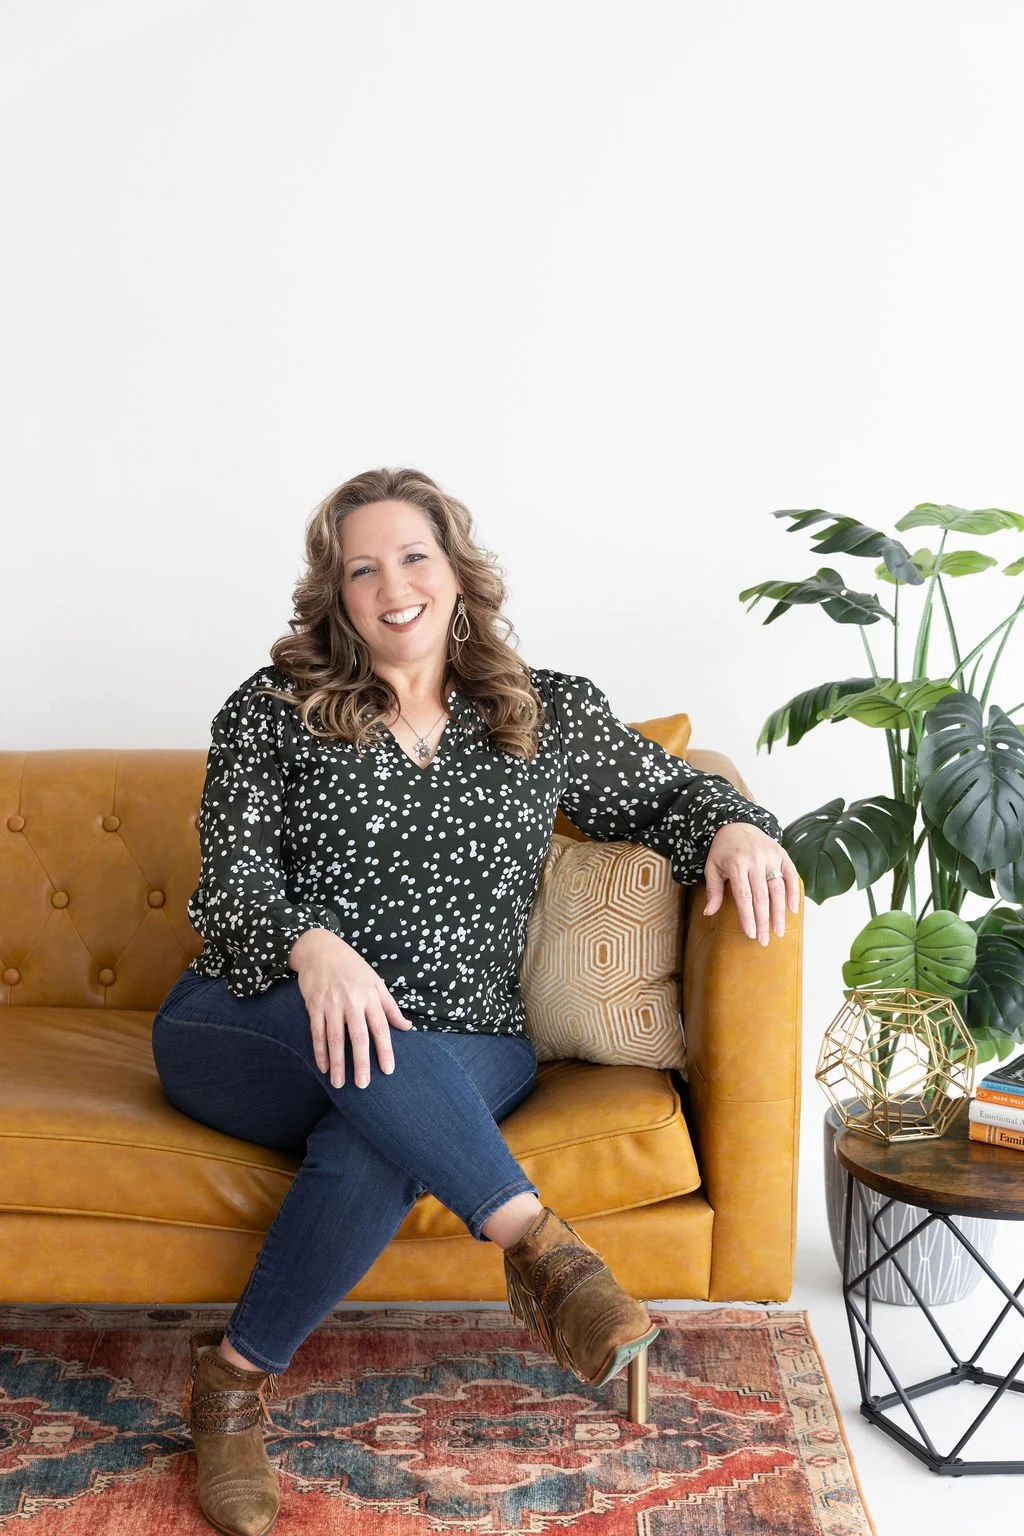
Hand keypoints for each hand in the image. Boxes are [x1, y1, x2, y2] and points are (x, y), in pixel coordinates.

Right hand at [288, 929, 413, 1087]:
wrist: (321, 949)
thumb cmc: (352, 967)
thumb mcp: (376, 982)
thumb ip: (390, 1006)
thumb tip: (407, 1027)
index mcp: (370, 996)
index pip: (381, 1027)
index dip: (385, 1049)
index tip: (388, 1070)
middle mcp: (352, 1001)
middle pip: (358, 1036)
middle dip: (361, 1062)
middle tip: (363, 1085)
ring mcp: (331, 1003)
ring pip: (335, 1038)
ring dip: (338, 1062)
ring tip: (339, 1084)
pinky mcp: (314, 1005)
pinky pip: (316, 1032)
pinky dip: (319, 1051)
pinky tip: (323, 1067)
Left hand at [702, 823, 799, 943]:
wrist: (737, 823)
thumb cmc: (722, 850)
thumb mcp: (712, 867)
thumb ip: (713, 890)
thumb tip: (709, 913)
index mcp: (737, 864)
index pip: (744, 896)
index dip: (748, 917)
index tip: (751, 934)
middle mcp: (755, 860)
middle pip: (762, 896)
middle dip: (764, 921)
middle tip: (765, 940)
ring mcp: (771, 857)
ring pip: (777, 889)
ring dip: (779, 912)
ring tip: (779, 930)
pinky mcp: (782, 854)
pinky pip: (791, 875)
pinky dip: (793, 892)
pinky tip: (793, 909)